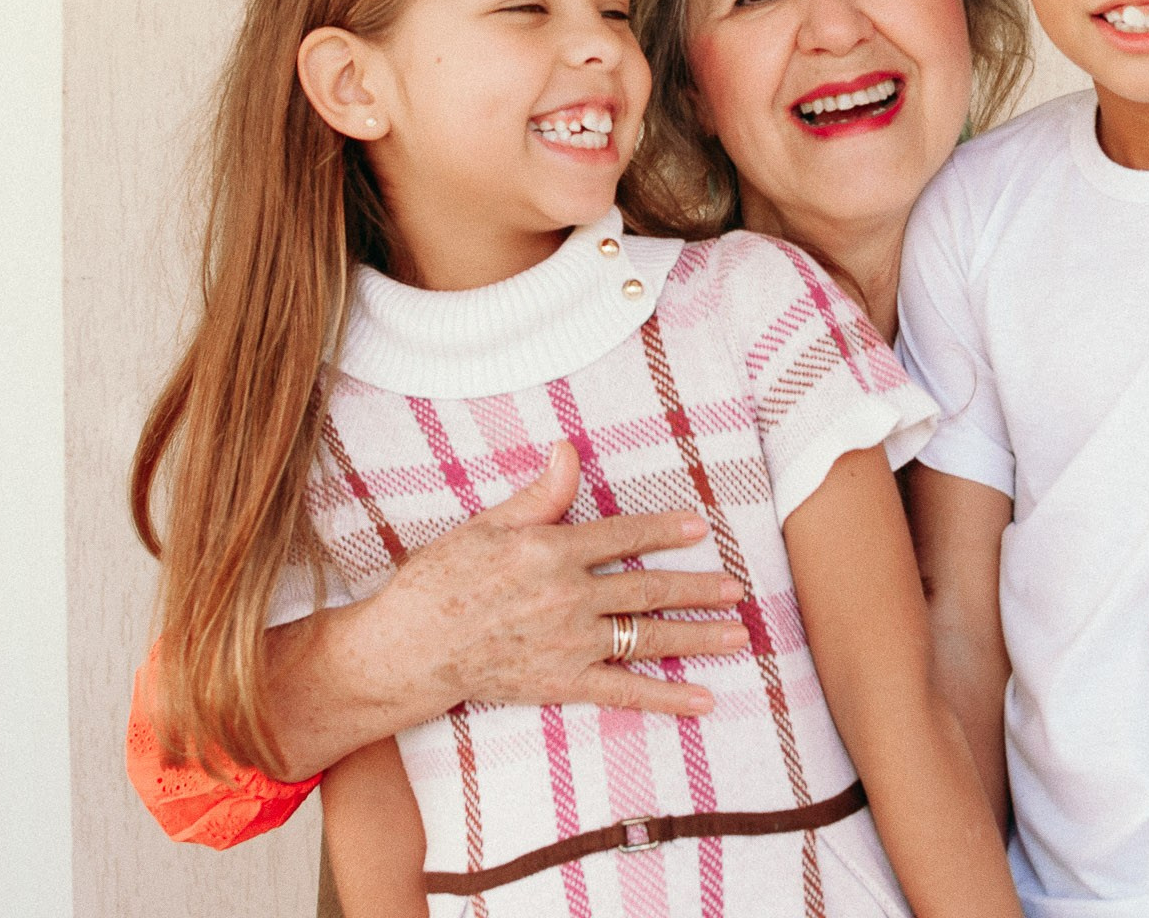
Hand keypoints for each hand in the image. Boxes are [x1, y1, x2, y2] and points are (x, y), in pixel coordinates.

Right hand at [266, 442, 749, 774]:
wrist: (410, 647)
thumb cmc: (440, 579)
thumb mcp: (487, 525)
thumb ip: (539, 495)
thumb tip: (568, 449)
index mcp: (551, 551)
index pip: (622, 536)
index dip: (662, 530)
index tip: (698, 527)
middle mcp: (569, 596)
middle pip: (647, 589)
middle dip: (697, 587)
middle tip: (736, 586)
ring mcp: (570, 642)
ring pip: (648, 637)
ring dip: (698, 636)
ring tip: (738, 635)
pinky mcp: (563, 682)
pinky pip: (625, 691)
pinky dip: (668, 697)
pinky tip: (705, 699)